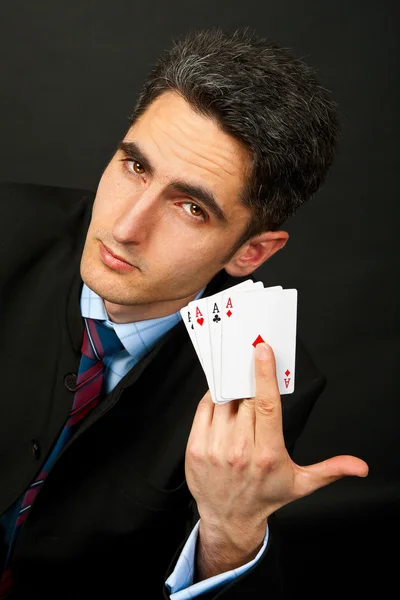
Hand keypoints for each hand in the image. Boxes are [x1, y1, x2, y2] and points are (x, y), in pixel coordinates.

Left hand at [185, 342, 368, 577]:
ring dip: (231, 388)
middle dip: (248, 379)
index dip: (265, 374)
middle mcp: (240, 450)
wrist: (229, 518)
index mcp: (268, 454)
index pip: (267, 405)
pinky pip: (203, 409)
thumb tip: (360, 466)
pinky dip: (213, 398)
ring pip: (223, 401)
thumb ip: (331, 469)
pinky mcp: (195, 448)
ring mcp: (214, 449)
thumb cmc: (266, 495)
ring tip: (237, 383)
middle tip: (250, 361)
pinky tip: (222, 398)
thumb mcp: (301, 483)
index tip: (263, 350)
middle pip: (245, 399)